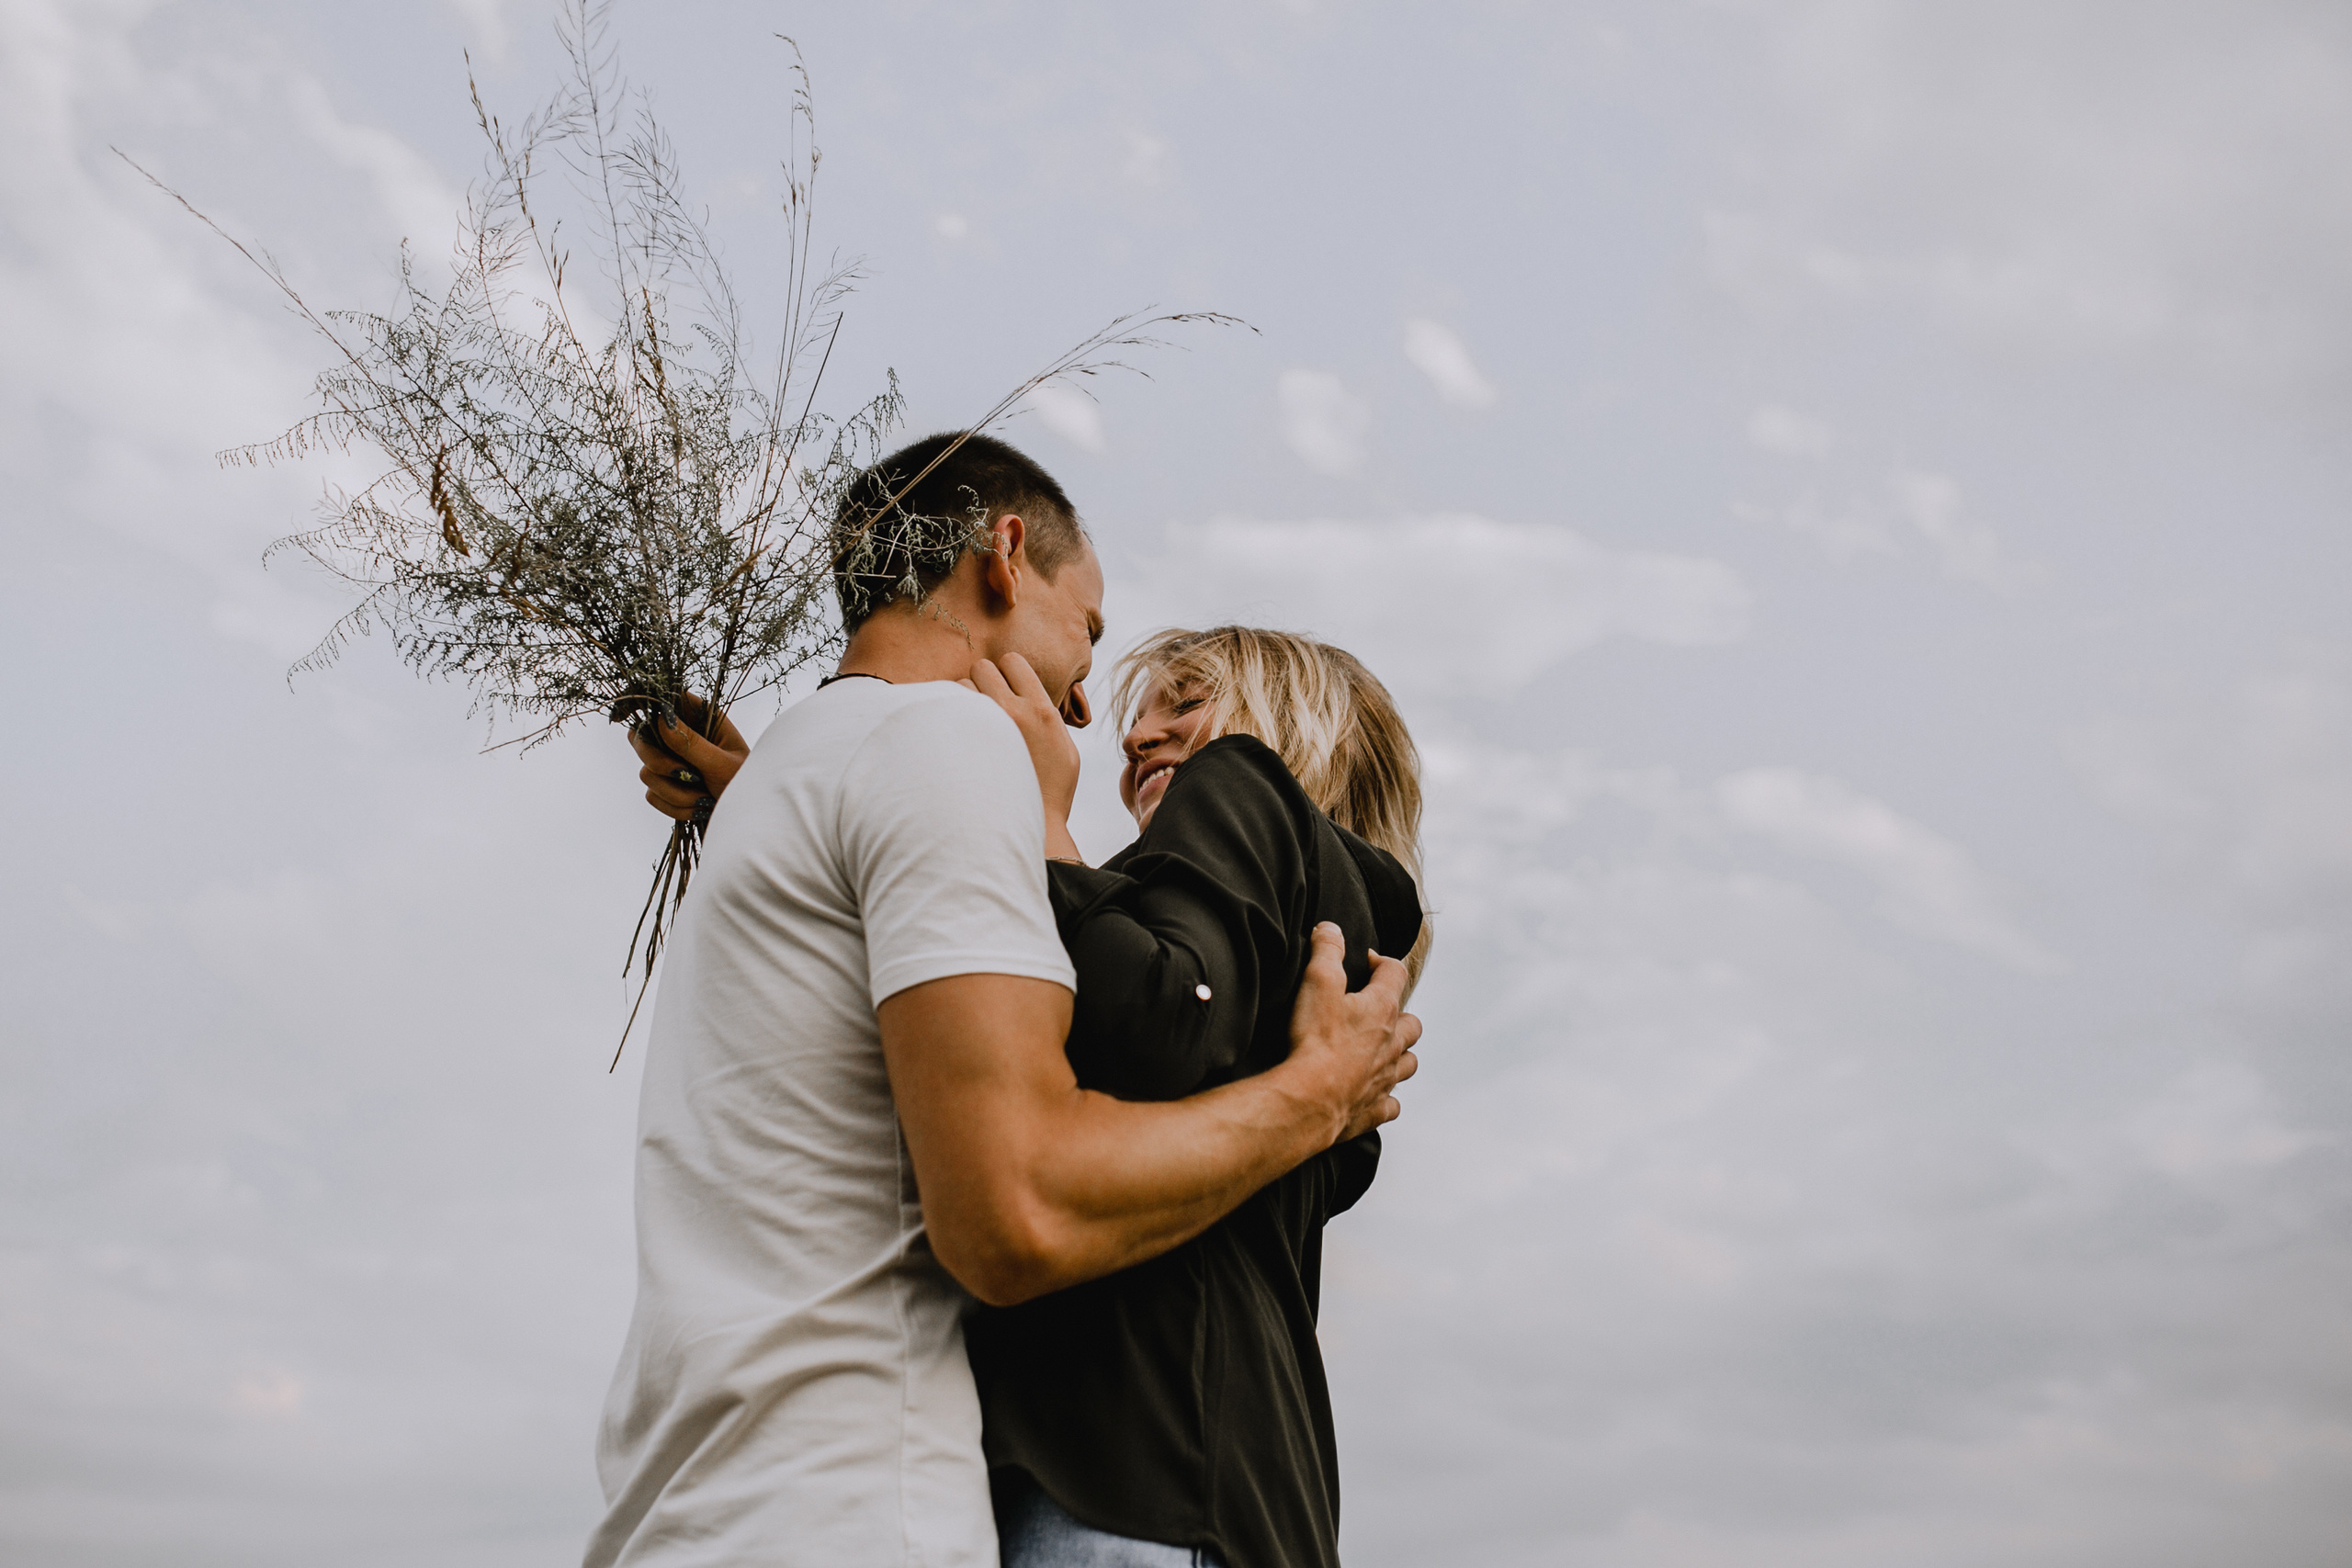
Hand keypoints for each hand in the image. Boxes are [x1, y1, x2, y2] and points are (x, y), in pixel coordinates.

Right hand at [625, 693, 748, 822]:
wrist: (750, 824)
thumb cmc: (747, 788)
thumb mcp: (722, 764)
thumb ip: (691, 743)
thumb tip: (661, 718)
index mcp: (703, 720)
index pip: (666, 699)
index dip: (641, 700)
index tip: (621, 712)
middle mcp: (685, 738)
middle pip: (643, 739)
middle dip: (660, 762)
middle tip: (686, 774)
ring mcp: (674, 763)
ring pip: (647, 772)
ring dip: (676, 791)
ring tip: (705, 798)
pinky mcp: (670, 788)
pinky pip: (653, 795)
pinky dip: (675, 806)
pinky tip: (700, 809)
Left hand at [965, 654, 1083, 860]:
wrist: (1031, 824)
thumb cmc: (1050, 789)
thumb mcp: (1065, 747)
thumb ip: (1047, 715)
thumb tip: (1030, 695)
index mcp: (1040, 709)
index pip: (1012, 660)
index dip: (1007, 671)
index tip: (1006, 687)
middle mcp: (1012, 711)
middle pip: (982, 667)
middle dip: (982, 680)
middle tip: (986, 704)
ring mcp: (984, 727)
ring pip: (960, 686)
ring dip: (963, 700)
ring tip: (971, 724)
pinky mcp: (961, 743)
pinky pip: (945, 711)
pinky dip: (948, 718)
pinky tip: (957, 736)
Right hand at [1283, 923, 1420, 1142]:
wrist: (1310, 1099)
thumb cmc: (1315, 1041)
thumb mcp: (1317, 982)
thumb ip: (1326, 950)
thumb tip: (1330, 928)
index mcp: (1382, 1009)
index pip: (1395, 973)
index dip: (1381, 962)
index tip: (1365, 962)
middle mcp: (1392, 1044)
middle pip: (1412, 1023)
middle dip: (1399, 1014)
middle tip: (1376, 1011)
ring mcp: (1386, 1078)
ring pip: (1408, 1063)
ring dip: (1400, 1054)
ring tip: (1382, 1051)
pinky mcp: (1373, 1108)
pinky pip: (1391, 1104)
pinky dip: (1385, 1097)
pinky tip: (1373, 1093)